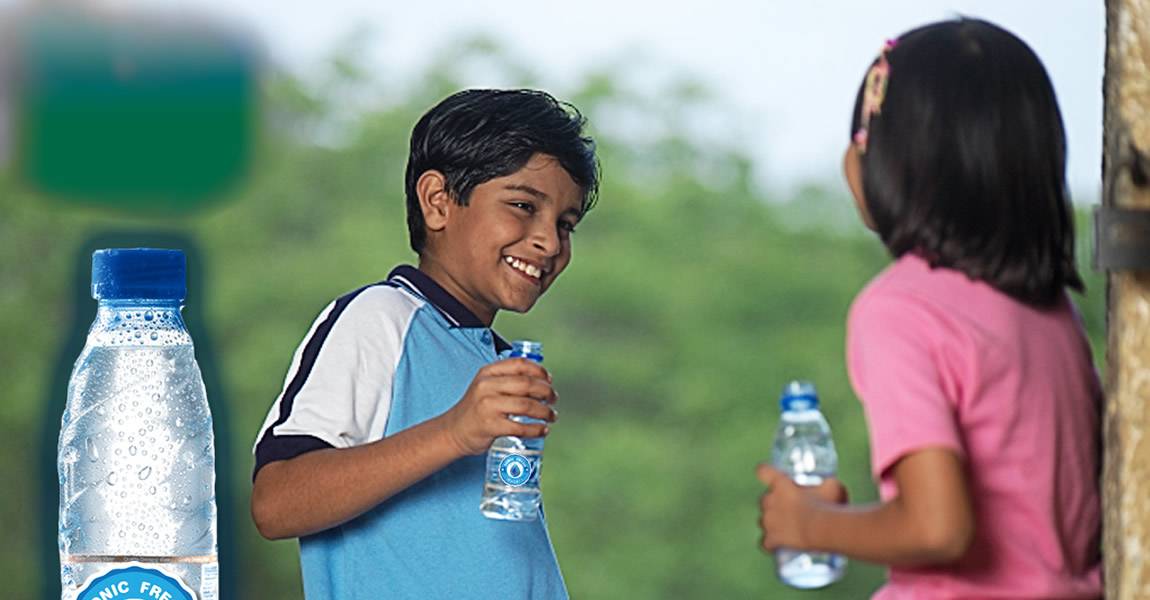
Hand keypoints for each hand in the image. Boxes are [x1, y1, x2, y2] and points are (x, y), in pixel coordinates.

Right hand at [440, 357, 558, 455]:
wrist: (454, 431)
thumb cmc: (477, 408)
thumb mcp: (486, 385)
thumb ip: (507, 379)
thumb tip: (543, 381)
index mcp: (487, 373)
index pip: (519, 364)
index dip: (539, 371)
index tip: (549, 379)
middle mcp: (486, 386)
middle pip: (526, 384)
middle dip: (546, 391)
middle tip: (554, 399)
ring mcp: (487, 406)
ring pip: (526, 405)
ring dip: (545, 411)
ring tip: (552, 416)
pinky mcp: (490, 426)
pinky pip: (520, 427)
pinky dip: (536, 429)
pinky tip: (543, 430)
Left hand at [757, 464, 847, 552]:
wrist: (824, 529)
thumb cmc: (830, 505)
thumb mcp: (833, 488)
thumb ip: (828, 485)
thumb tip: (829, 487)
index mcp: (780, 484)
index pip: (764, 471)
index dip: (765, 473)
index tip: (769, 475)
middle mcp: (769, 501)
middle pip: (764, 500)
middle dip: (774, 504)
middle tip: (792, 510)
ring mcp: (768, 521)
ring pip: (763, 521)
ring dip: (772, 524)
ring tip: (788, 530)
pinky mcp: (771, 540)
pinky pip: (765, 543)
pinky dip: (771, 545)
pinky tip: (776, 547)